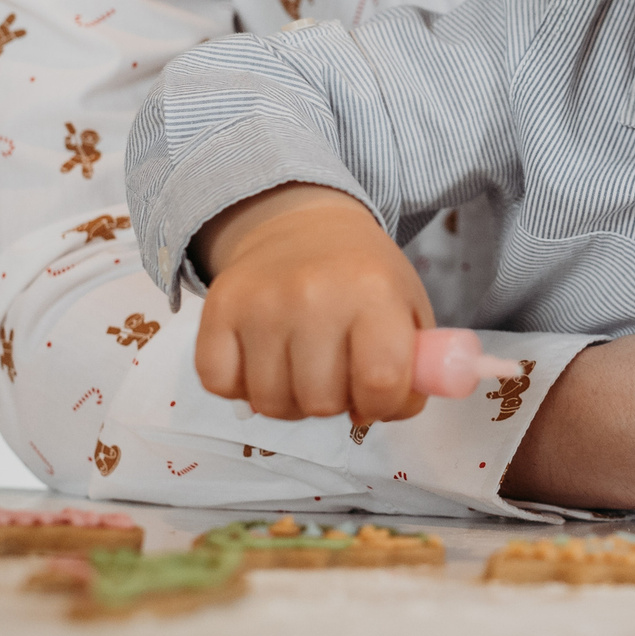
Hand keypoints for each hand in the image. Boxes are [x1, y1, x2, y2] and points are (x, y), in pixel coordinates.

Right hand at [194, 183, 430, 424]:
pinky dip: (240, 386)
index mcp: (373, 290)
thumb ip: (417, 367)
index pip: (381, 381)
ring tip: (303, 367)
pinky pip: (221, 385)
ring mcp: (260, 302)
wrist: (302, 225)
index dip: (383, 404)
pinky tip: (263, 360)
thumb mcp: (409, 307)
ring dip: (289, 400)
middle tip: (337, 372)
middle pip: (322, 402)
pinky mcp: (217, 309)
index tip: (378, 395)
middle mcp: (313, 294)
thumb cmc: (361, 275)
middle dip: (335, 402)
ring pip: (271, 403)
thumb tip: (392, 410)